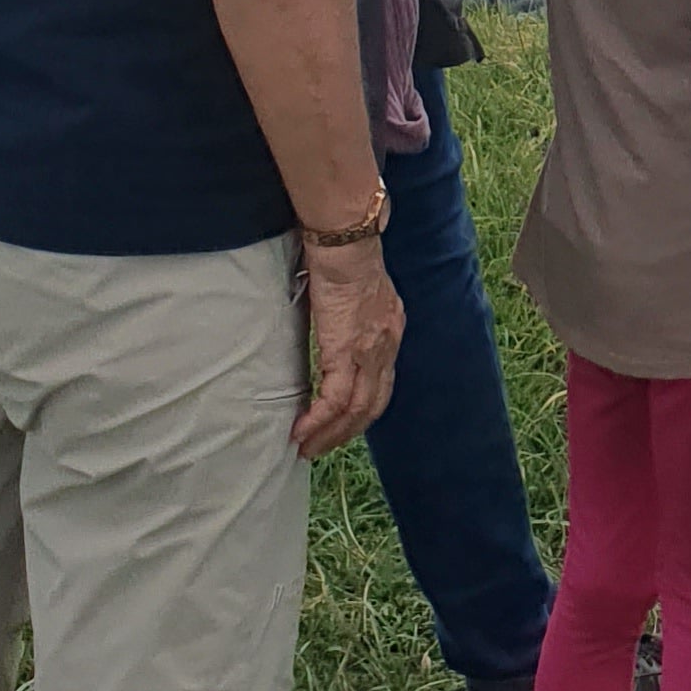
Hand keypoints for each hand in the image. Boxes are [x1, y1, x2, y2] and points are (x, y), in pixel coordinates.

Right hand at [294, 237, 404, 457]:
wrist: (345, 241)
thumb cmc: (342, 255)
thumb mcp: (355, 293)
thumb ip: (349, 316)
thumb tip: (329, 324)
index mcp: (390, 329)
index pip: (382, 382)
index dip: (362, 408)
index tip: (341, 423)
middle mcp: (387, 345)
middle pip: (373, 405)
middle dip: (347, 433)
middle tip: (322, 447)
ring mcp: (369, 352)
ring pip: (356, 411)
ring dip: (330, 435)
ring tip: (307, 448)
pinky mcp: (346, 352)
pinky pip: (334, 401)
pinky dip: (317, 422)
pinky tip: (300, 432)